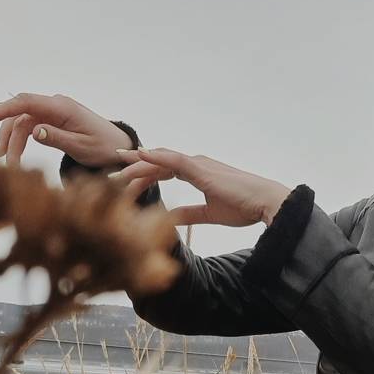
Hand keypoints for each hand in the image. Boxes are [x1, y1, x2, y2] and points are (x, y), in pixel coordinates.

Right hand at [0, 92, 128, 167]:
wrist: (116, 146)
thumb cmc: (102, 147)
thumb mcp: (81, 146)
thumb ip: (57, 138)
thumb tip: (34, 131)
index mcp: (63, 107)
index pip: (27, 102)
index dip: (5, 108)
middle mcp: (55, 105)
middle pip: (21, 112)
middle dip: (5, 131)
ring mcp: (52, 111)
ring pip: (22, 120)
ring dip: (11, 139)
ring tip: (6, 161)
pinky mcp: (52, 119)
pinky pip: (29, 124)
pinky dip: (17, 135)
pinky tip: (2, 138)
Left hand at [111, 146, 292, 227]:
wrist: (265, 202)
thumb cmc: (244, 207)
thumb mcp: (209, 213)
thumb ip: (189, 213)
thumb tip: (171, 217)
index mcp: (196, 173)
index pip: (162, 171)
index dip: (142, 174)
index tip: (122, 179)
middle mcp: (194, 163)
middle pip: (156, 163)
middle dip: (132, 168)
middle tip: (109, 174)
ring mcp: (197, 163)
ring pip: (160, 159)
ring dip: (136, 163)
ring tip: (115, 168)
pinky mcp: (201, 168)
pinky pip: (173, 160)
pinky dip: (154, 156)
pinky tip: (138, 155)